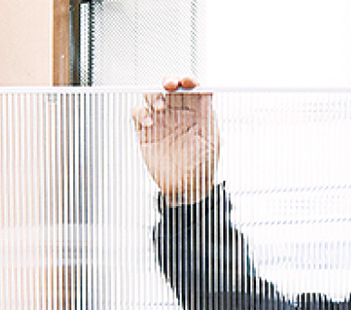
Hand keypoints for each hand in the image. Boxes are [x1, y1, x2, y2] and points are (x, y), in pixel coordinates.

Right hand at [132, 76, 218, 205]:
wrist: (187, 187)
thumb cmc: (204, 166)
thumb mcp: (212, 140)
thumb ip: (208, 115)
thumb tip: (207, 91)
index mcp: (196, 112)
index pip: (191, 88)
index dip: (188, 80)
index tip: (187, 81)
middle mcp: (177, 113)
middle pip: (170, 88)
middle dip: (169, 81)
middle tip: (169, 85)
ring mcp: (161, 122)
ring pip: (152, 97)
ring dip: (154, 96)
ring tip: (161, 108)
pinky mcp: (146, 133)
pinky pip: (138, 115)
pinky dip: (140, 113)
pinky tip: (149, 122)